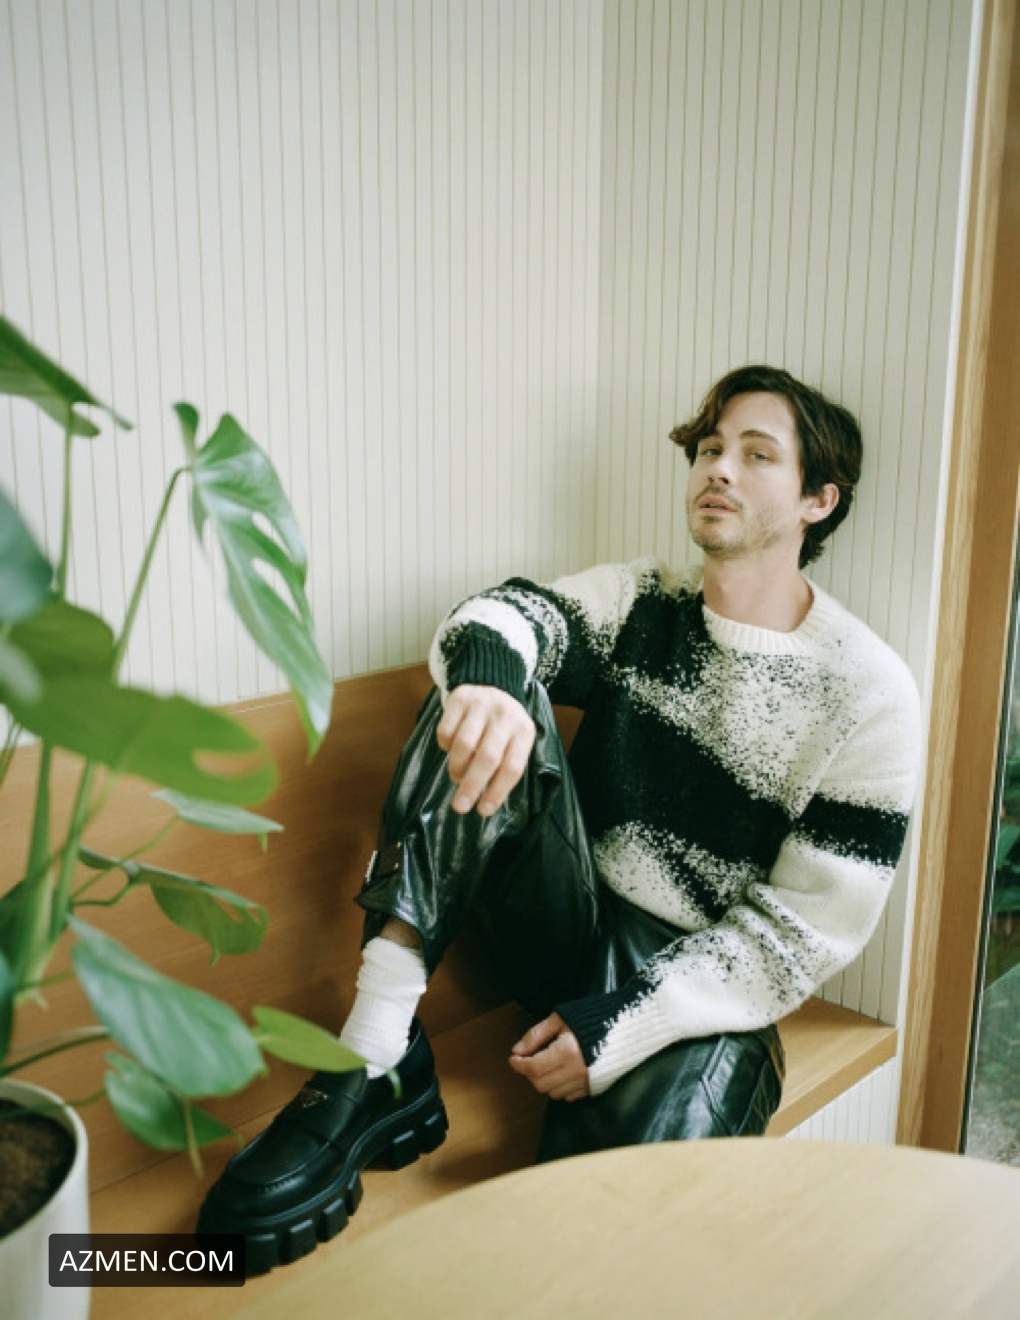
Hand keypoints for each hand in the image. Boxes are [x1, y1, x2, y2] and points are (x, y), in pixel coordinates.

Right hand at [436, 684, 535, 816]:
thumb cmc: (503, 723)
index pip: (512, 768)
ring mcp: (482, 705)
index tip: (483, 810)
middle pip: (487, 758)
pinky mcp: (460, 698)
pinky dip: (445, 746)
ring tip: (456, 776)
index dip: (497, 792)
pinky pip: (446, 730)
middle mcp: (505, 716)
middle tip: (460, 806)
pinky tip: (451, 748)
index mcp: (524, 731)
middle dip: (472, 786)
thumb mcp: (514, 740)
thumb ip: (505, 765)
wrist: (492, 680)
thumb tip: (486, 801)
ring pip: (464, 744)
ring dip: (456, 768)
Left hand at [508, 1012, 588, 1100]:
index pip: (533, 1068)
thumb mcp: (560, 1019)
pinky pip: (568, 1096)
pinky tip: (564, 1070)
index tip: (513, 1059)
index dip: (518, 1064)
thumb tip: (516, 1051)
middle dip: (530, 1073)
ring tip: (549, 1063)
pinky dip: (560, 1086)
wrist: (625, 1026)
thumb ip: (536, 1035)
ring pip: (552, 1093)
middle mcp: (577, 1070)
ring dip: (545, 1080)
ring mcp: (586, 1082)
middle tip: (531, 1059)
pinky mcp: (593, 1088)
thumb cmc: (591, 1018)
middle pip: (540, 1084)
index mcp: (567, 1051)